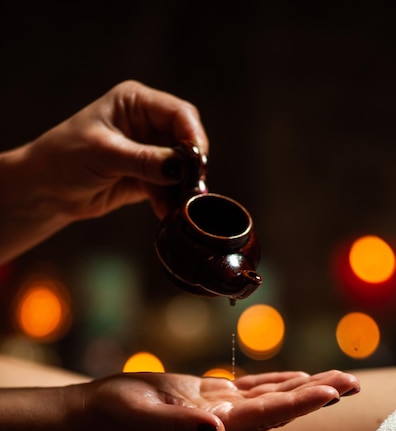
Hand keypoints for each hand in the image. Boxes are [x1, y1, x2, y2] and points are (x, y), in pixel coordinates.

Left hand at [25, 80, 208, 220]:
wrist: (46, 190)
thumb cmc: (65, 158)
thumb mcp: (105, 154)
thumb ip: (144, 160)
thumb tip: (180, 167)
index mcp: (136, 103)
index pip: (179, 113)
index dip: (194, 136)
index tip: (199, 161)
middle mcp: (146, 124)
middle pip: (185, 141)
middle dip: (191, 165)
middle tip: (195, 188)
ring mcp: (148, 152)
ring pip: (180, 168)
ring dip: (182, 188)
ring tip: (181, 206)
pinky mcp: (146, 178)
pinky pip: (168, 188)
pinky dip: (169, 201)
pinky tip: (166, 212)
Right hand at [83, 369, 359, 430]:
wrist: (104, 409)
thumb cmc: (120, 412)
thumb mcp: (146, 415)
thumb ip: (181, 425)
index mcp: (214, 428)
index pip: (267, 414)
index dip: (300, 403)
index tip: (330, 391)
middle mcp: (225, 420)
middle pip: (279, 406)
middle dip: (315, 394)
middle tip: (351, 382)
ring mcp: (220, 407)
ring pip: (271, 395)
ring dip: (304, 387)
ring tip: (336, 378)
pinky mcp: (210, 393)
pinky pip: (251, 387)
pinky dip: (277, 381)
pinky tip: (297, 376)